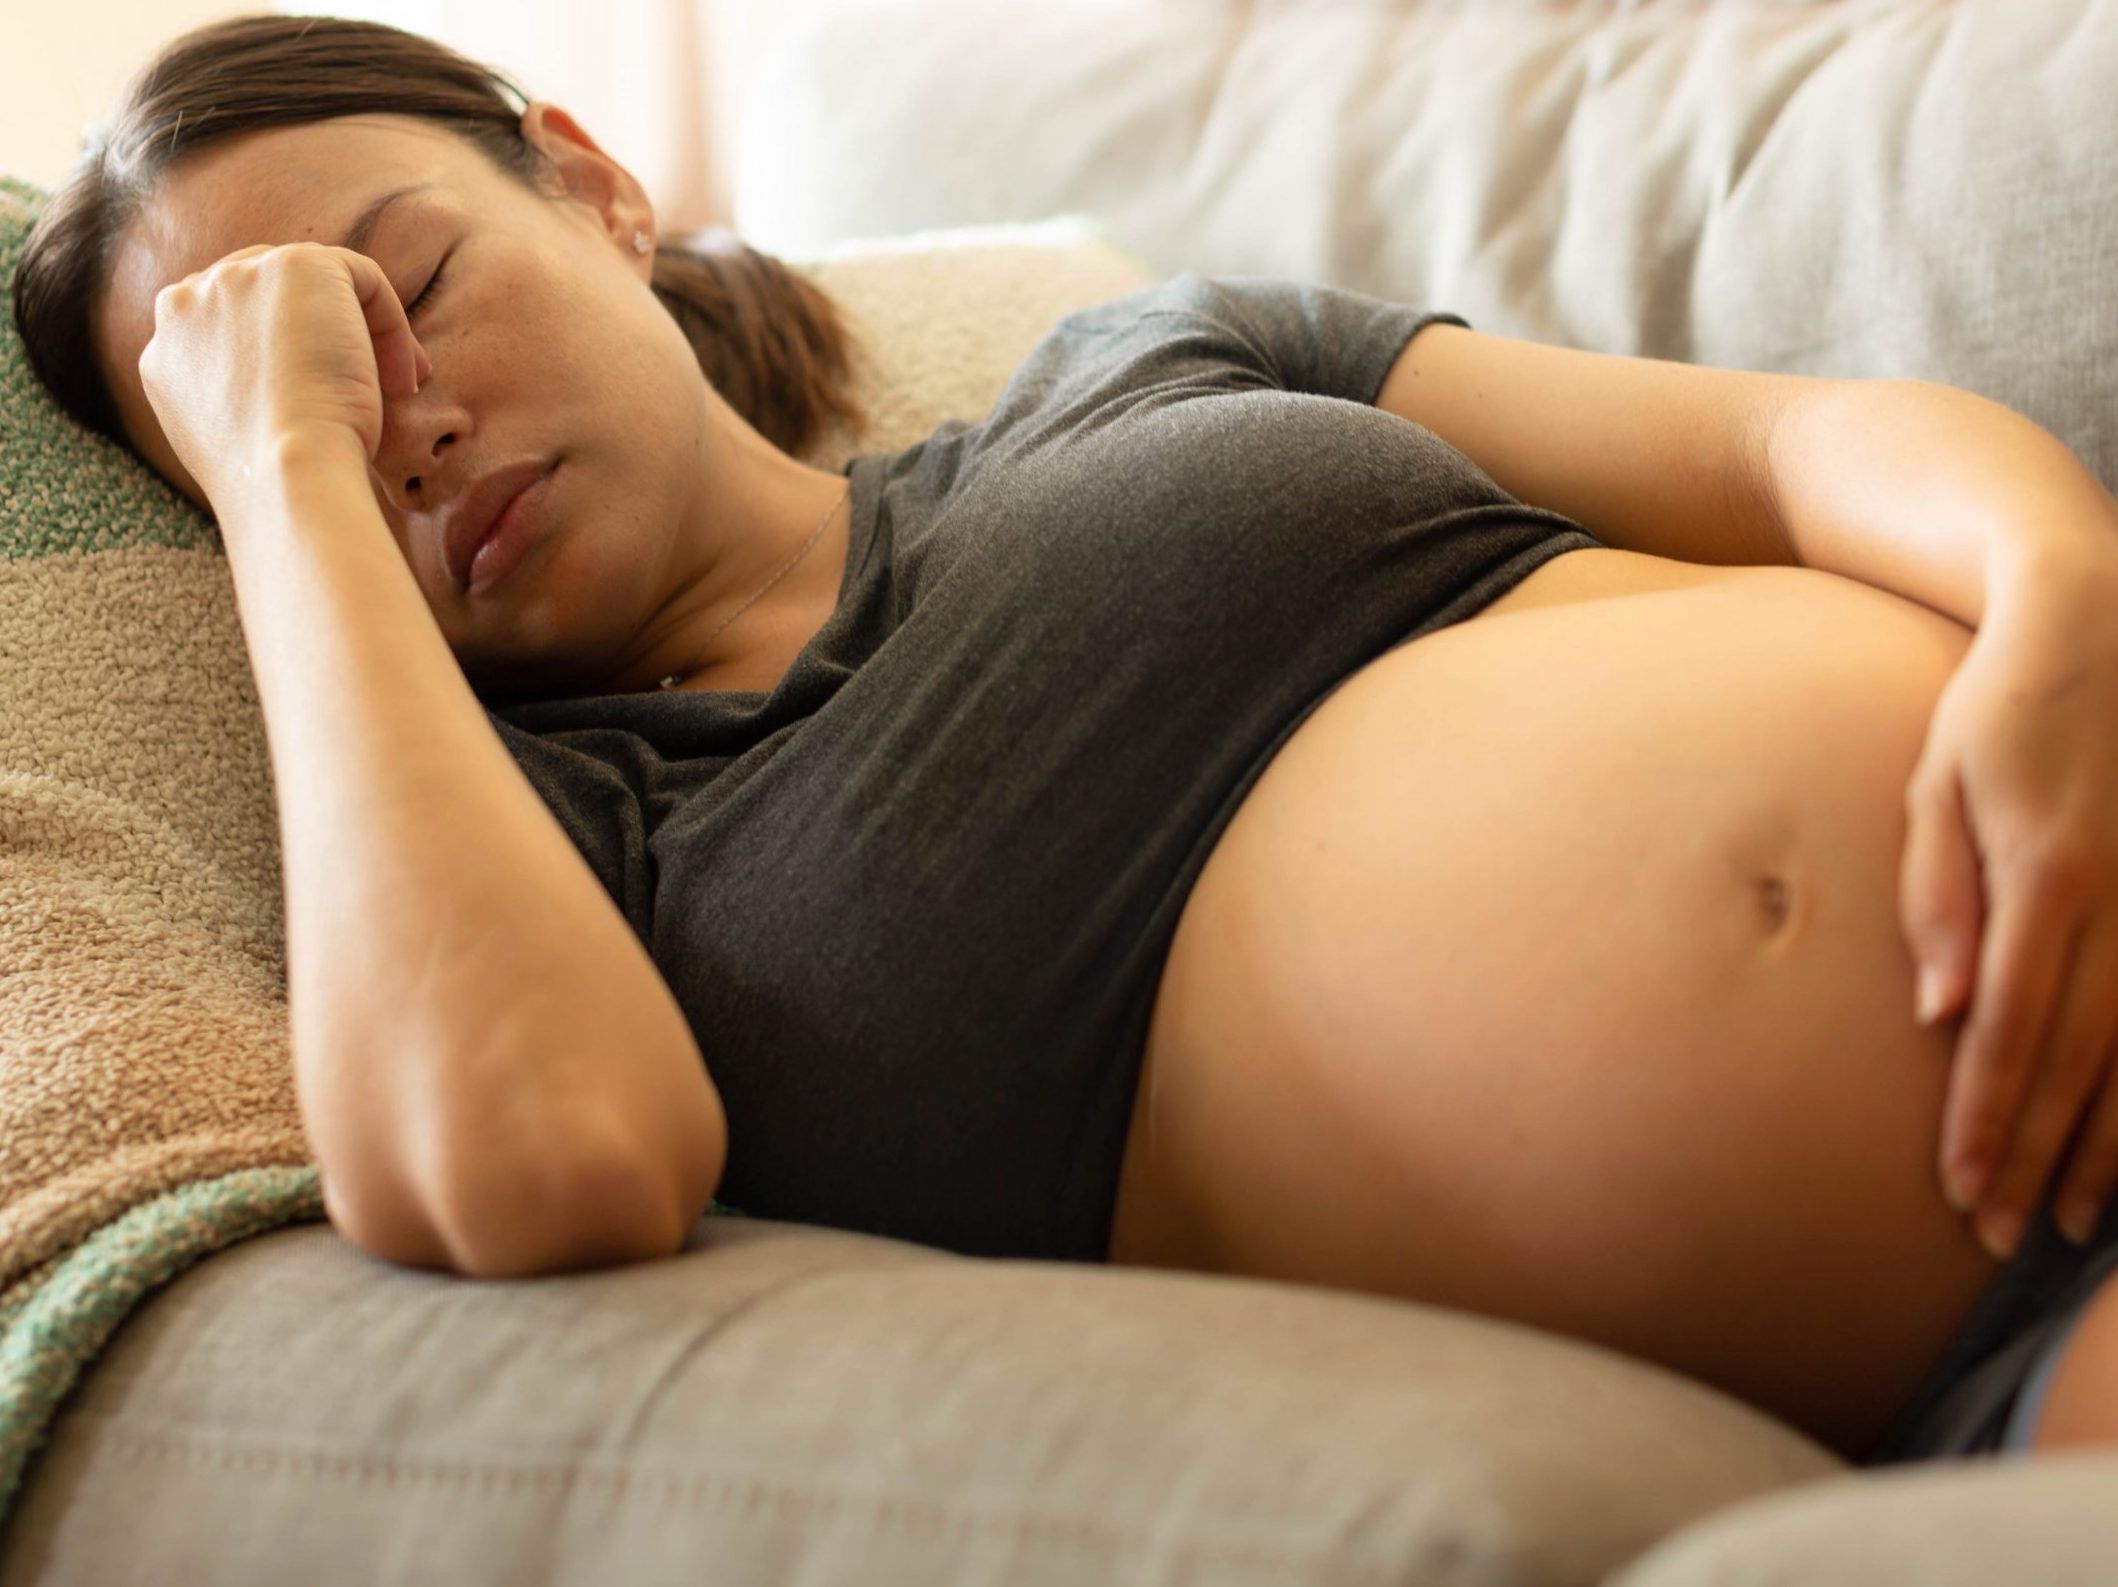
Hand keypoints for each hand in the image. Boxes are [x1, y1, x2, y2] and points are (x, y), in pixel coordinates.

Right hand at [137, 241, 429, 518]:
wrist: (284, 472)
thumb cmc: (272, 480)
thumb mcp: (232, 440)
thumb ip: (234, 399)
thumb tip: (279, 393)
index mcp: (166, 350)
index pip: (228, 325)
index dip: (286, 355)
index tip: (324, 397)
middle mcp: (189, 302)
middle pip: (266, 295)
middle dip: (321, 336)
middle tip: (371, 390)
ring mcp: (236, 278)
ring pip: (314, 285)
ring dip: (361, 335)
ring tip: (394, 391)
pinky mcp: (296, 266)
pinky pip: (360, 275)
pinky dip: (391, 321)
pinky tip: (402, 378)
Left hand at [1900, 551, 2117, 1256]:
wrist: (2106, 617)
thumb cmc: (2001, 707)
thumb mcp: (1939, 783)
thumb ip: (1938, 897)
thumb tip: (1941, 1012)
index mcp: (2047, 869)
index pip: (2012, 1025)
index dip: (1986, 1115)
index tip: (1959, 1187)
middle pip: (2082, 1058)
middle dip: (2037, 1153)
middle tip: (1997, 1233)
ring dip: (2109, 1146)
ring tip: (2066, 1221)